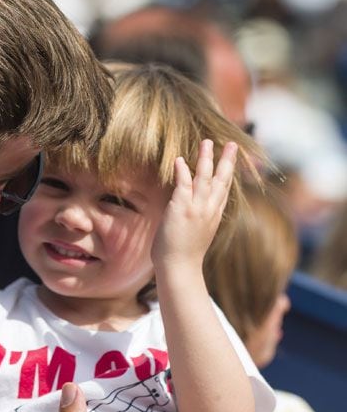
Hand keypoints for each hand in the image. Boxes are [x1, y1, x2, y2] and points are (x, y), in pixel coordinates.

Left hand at [152, 139, 236, 270]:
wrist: (179, 269)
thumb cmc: (183, 255)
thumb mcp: (196, 233)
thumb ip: (198, 219)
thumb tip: (195, 215)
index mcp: (214, 216)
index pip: (224, 190)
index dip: (228, 173)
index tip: (233, 159)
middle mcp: (208, 210)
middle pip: (221, 181)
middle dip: (227, 161)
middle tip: (233, 144)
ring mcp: (196, 209)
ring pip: (204, 178)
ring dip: (206, 159)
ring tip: (208, 142)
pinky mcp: (181, 209)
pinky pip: (183, 186)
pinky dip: (182, 172)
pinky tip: (180, 160)